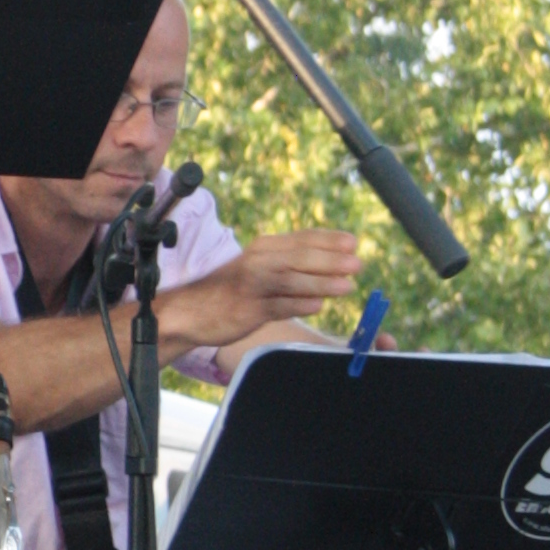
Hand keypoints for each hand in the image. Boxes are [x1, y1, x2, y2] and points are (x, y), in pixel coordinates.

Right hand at [160, 229, 364, 354]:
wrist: (191, 310)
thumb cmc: (232, 291)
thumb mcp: (260, 269)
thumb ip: (290, 265)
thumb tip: (332, 266)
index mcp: (264, 248)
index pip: (301, 238)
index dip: (329, 239)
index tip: (352, 242)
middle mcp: (258, 261)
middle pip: (300, 257)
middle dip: (331, 259)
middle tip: (357, 263)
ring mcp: (253, 285)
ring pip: (292, 280)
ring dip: (322, 282)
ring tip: (348, 286)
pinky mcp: (248, 309)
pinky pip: (277, 305)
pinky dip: (299, 304)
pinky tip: (318, 306)